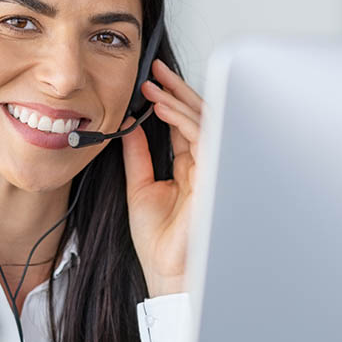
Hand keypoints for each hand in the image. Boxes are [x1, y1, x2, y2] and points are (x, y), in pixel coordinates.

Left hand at [120, 59, 204, 297]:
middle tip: (156, 69)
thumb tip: (128, 126)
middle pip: (197, 117)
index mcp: (188, 167)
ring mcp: (211, 169)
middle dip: (178, 90)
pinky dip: (183, 119)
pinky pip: (202, 138)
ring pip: (203, 122)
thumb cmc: (159, 241)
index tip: (150, 81)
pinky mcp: (213, 176)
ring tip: (155, 85)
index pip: (182, 125)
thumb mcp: (139, 186)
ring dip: (178, 100)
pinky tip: (163, 107)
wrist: (167, 272)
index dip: (168, 100)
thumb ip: (137, 155)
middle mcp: (203, 165)